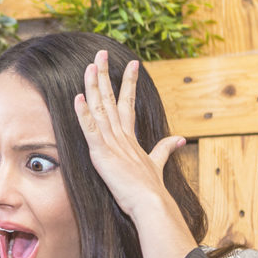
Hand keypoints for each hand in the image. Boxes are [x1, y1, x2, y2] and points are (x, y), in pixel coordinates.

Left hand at [73, 51, 184, 221]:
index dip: (128, 83)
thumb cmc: (150, 189)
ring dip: (94, 86)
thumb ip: (165, 149)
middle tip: (101, 54)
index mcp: (130, 137)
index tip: (132, 63)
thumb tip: (179, 139)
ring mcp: (111, 142)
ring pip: (100, 108)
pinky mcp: (102, 153)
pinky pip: (90, 129)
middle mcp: (121, 135)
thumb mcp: (156, 164)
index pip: (128, 103)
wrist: (150, 203)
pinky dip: (83, 114)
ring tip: (90, 66)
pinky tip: (77, 97)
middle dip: (106, 75)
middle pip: (111, 99)